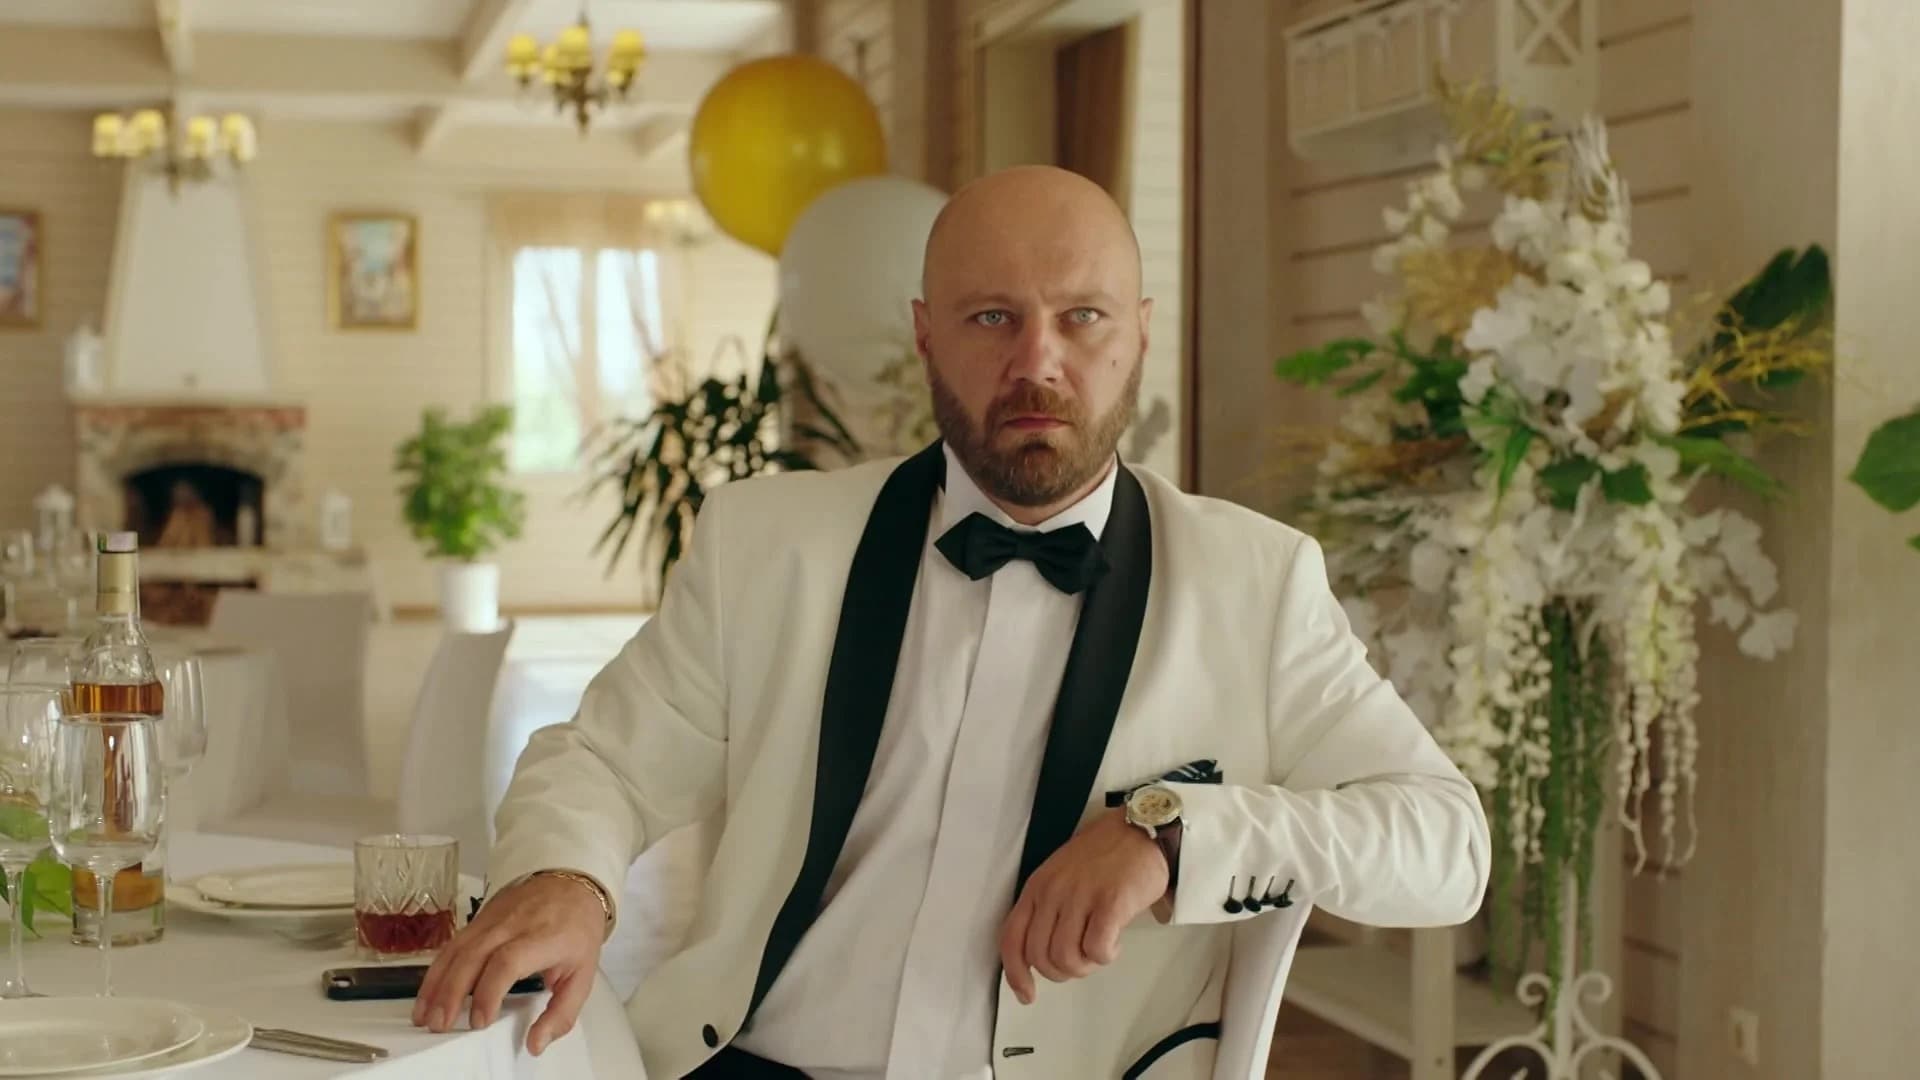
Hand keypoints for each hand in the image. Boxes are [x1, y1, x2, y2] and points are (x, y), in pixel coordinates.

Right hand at [411, 874, 608, 1054]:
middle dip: (452, 993)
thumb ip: (561, 1013)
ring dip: (436, 984)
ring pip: (456, 950)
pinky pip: (452, 945)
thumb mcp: (583, 973)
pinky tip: (427, 993)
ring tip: (426, 1015)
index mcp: (543, 937)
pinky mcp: (478, 920)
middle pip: (473, 956)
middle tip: (441, 1024)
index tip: (481, 1020)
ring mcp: (492, 920)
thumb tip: (536, 1042)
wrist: (570, 883)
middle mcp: (512, 925)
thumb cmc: (576, 927)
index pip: (508, 961)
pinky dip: (436, 970)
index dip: (489, 992)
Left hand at [998, 809, 1169, 1004]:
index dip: (1016, 974)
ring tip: (1099, 950)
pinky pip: (1097, 949)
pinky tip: (1114, 943)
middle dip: (1061, 972)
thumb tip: (1042, 957)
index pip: (1011, 939)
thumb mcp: (1060, 876)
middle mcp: (1053, 892)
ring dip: (1085, 966)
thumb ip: (1046, 910)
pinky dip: (1105, 956)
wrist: (1141, 830)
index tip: (1027, 994)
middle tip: (1081, 962)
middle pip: (1040, 956)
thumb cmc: (1103, 856)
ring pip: (1067, 958)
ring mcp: (1081, 896)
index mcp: (1036, 887)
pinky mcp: (1110, 902)